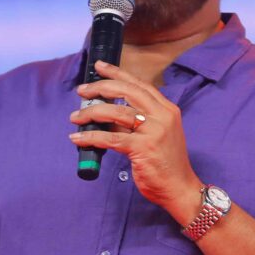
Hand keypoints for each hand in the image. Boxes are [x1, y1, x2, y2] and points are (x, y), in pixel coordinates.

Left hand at [68, 60, 200, 219]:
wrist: (179, 187)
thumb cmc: (166, 163)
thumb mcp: (155, 135)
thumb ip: (135, 123)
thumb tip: (105, 114)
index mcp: (167, 109)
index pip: (139, 84)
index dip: (118, 73)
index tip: (100, 67)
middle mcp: (162, 116)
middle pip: (127, 92)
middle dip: (101, 88)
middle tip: (82, 91)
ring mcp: (154, 131)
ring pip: (116, 113)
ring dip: (91, 113)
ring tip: (75, 117)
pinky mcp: (143, 148)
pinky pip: (111, 138)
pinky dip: (91, 137)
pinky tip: (78, 138)